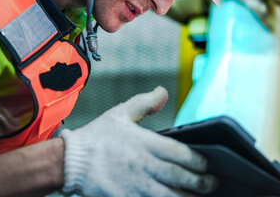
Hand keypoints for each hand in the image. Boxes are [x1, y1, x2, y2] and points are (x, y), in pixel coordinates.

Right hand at [61, 86, 216, 195]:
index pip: (180, 153)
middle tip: (211, 183)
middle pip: (179, 177)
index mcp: (144, 143)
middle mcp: (143, 165)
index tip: (208, 164)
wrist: (68, 160)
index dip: (199, 160)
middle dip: (200, 183)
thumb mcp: (121, 113)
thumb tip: (163, 92)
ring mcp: (135, 185)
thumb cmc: (96, 137)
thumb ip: (145, 103)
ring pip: (169, 196)